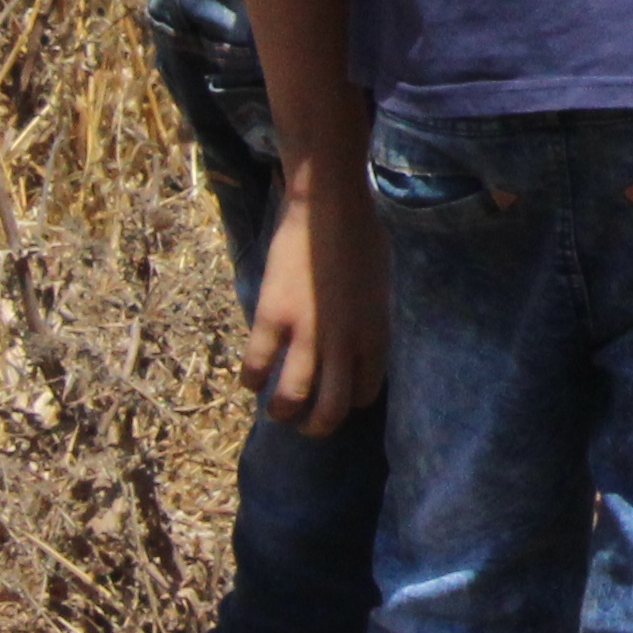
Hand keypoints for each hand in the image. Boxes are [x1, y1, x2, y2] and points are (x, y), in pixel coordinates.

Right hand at [243, 166, 386, 435]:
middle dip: (316, 426)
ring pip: (289, 400)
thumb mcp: (380, 287)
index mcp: (376, 334)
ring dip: (281, 413)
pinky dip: (252, 380)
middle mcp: (344, 343)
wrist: (328, 206)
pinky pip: (256, 368)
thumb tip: (358, 346)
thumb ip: (370, 322)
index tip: (337, 398)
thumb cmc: (362, 237)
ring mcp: (307, 333)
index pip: (365, 394)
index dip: (349, 403)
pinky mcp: (272, 319)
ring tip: (277, 410)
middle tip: (305, 423)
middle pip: (330, 410)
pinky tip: (253, 377)